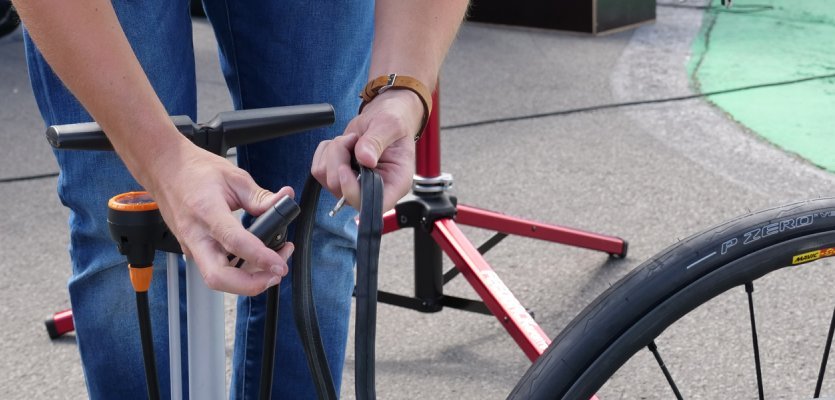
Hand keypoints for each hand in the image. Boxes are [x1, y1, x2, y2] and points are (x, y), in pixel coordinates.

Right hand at [144, 142, 293, 295]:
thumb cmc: (194, 171)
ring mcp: (191, 245)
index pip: (234, 243)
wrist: (164, 169)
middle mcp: (196, 235)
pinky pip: (215, 268)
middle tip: (275, 274)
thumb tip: (284, 201)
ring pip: (216, 278)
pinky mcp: (193, 250)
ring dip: (247, 280)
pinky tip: (255, 260)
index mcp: (207, 211)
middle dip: (251, 284)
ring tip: (272, 264)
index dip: (260, 258)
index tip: (280, 264)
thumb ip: (260, 196)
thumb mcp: (233, 177)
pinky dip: (238, 272)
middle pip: (218, 277)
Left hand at [312, 90, 422, 211]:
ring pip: (327, 178)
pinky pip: (319, 170)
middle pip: (342, 190)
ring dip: (333, 153)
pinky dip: (326, 152)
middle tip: (354, 139)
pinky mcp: (339, 177)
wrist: (383, 117)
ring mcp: (354, 185)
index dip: (353, 193)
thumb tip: (364, 158)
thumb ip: (377, 141)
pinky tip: (343, 143)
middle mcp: (374, 188)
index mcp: (395, 183)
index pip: (373, 204)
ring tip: (351, 139)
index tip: (344, 169)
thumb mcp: (390, 125)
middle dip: (339, 160)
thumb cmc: (394, 122)